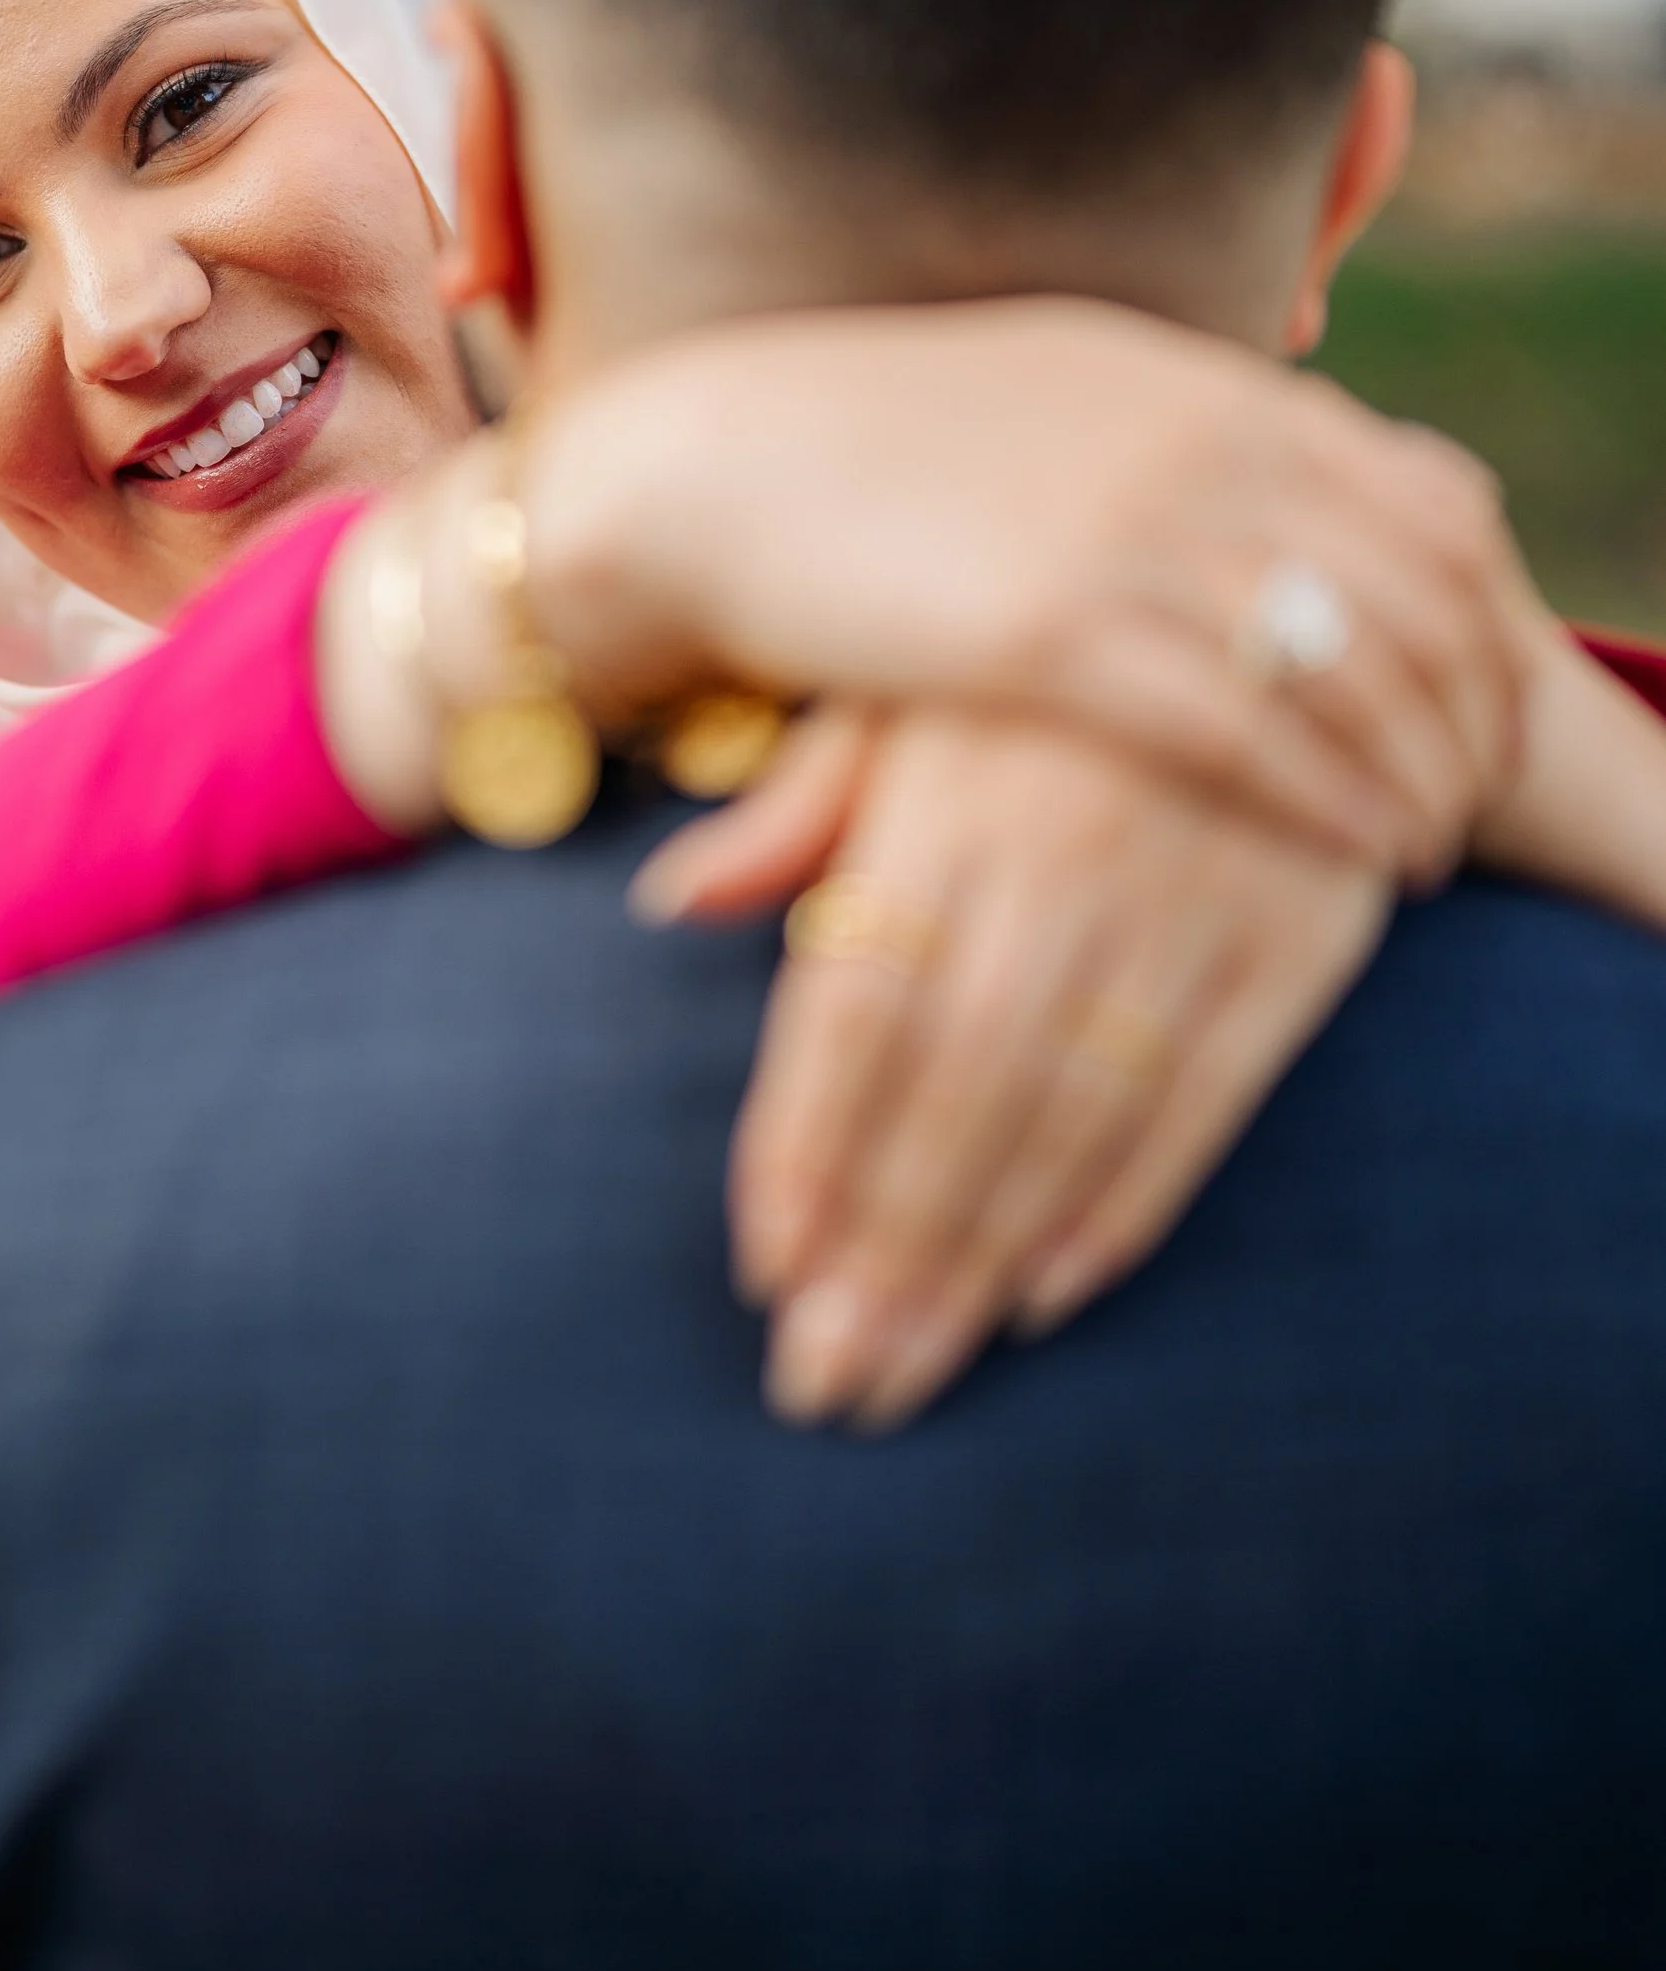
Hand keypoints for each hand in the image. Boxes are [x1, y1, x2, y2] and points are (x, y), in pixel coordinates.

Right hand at [525, 300, 1534, 883]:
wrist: (716, 469)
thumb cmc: (875, 449)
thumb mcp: (1063, 393)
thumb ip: (1184, 422)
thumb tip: (1291, 439)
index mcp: (1202, 391)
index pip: (1425, 501)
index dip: (1487, 608)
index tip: (1491, 693)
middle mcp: (1192, 453)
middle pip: (1420, 593)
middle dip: (1477, 705)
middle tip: (1482, 789)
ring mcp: (1127, 543)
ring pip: (1355, 672)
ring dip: (1422, 769)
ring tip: (1431, 841)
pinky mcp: (1055, 642)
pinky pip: (1254, 737)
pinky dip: (1336, 801)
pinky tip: (1363, 853)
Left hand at [640, 707, 1388, 1426]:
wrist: (1286, 587)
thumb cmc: (1037, 662)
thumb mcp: (907, 686)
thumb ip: (799, 803)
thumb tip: (670, 902)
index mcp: (950, 795)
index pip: (857, 1001)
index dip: (806, 1142)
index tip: (763, 1271)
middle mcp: (1067, 856)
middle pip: (955, 1088)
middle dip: (884, 1250)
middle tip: (823, 1383)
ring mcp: (1191, 901)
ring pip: (1069, 1115)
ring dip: (980, 1260)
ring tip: (906, 1372)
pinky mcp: (1299, 939)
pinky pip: (1206, 1099)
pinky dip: (1126, 1205)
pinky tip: (1042, 1296)